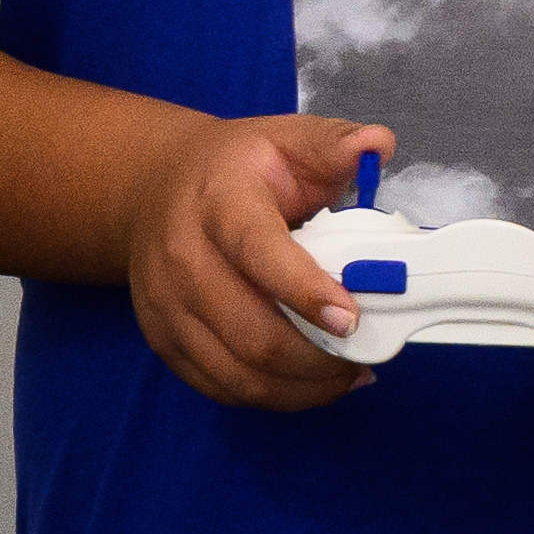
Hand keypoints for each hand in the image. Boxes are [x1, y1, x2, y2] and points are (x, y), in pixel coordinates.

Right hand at [133, 110, 386, 411]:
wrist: (154, 188)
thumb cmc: (238, 166)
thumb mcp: (286, 137)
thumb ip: (334, 143)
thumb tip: (379, 144)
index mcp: (220, 201)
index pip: (259, 252)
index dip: (306, 291)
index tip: (352, 317)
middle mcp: (183, 259)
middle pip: (250, 330)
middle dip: (317, 357)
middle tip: (367, 355)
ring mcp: (167, 307)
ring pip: (236, 372)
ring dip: (301, 387)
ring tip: (348, 375)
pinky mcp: (163, 340)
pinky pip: (219, 386)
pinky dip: (272, 396)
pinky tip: (311, 384)